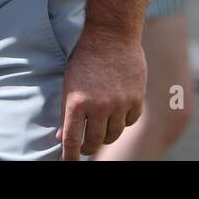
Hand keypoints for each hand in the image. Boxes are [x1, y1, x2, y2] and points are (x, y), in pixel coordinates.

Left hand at [58, 27, 144, 158]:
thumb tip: (62, 136)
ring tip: (99, 130)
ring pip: (113, 134)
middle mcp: (98, 106)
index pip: (72, 138)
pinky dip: (122, 123)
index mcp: (76, 101)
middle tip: (85, 147)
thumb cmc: (85, 57)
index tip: (68, 162)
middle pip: (94, 140)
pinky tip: (116, 115)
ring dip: (104, 136)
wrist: (111, 36)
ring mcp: (119, 104)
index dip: (70, 155)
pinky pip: (129, 122)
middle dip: (88, 147)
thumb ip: (66, 110)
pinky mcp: (136, 99)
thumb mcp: (68, 81)